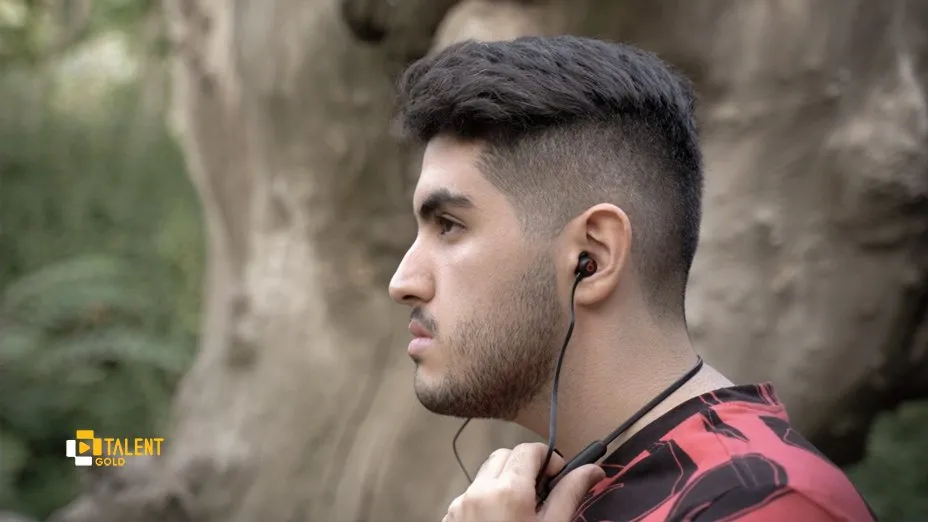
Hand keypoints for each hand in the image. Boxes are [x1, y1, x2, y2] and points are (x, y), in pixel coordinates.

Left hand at [442, 442, 604, 521]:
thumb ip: (570, 494)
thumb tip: (591, 470)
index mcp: (507, 491)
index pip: (529, 450)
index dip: (549, 459)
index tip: (559, 478)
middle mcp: (477, 492)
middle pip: (503, 457)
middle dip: (524, 468)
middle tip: (543, 495)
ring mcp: (458, 507)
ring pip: (485, 477)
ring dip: (504, 484)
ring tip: (521, 516)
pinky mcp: (448, 521)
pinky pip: (470, 498)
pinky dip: (486, 502)